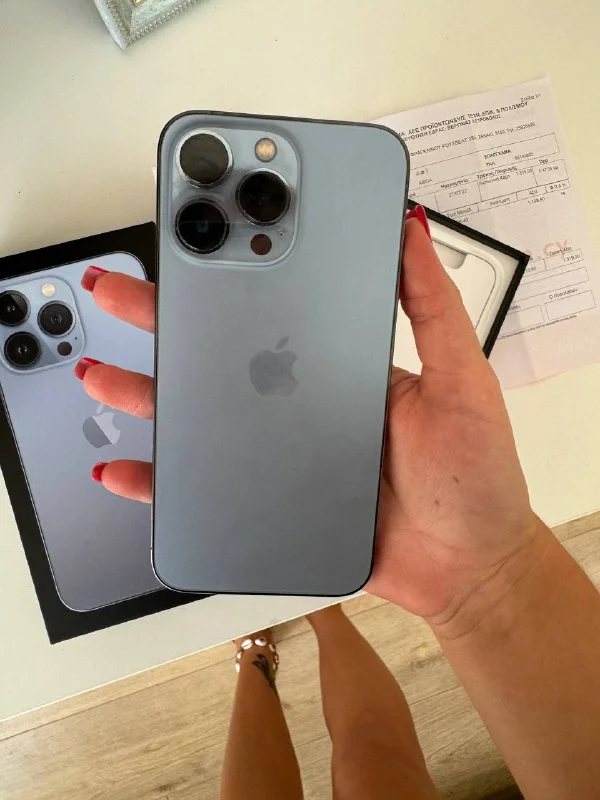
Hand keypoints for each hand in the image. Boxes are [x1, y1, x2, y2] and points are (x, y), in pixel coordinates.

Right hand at [77, 217, 539, 629]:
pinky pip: (201, 488)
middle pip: (219, 356)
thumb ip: (432, 309)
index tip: (196, 238)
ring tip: (102, 372)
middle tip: (119, 290)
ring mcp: (279, 455)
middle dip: (162, 321)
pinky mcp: (268, 502)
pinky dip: (158, 481)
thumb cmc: (472, 479)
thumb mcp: (462, 381)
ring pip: (198, 418)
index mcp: (337, 365)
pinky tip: (125, 470)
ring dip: (145, 394)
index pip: (273, 309)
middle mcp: (299, 404)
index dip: (231, 275)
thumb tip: (410, 230)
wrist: (466, 568)